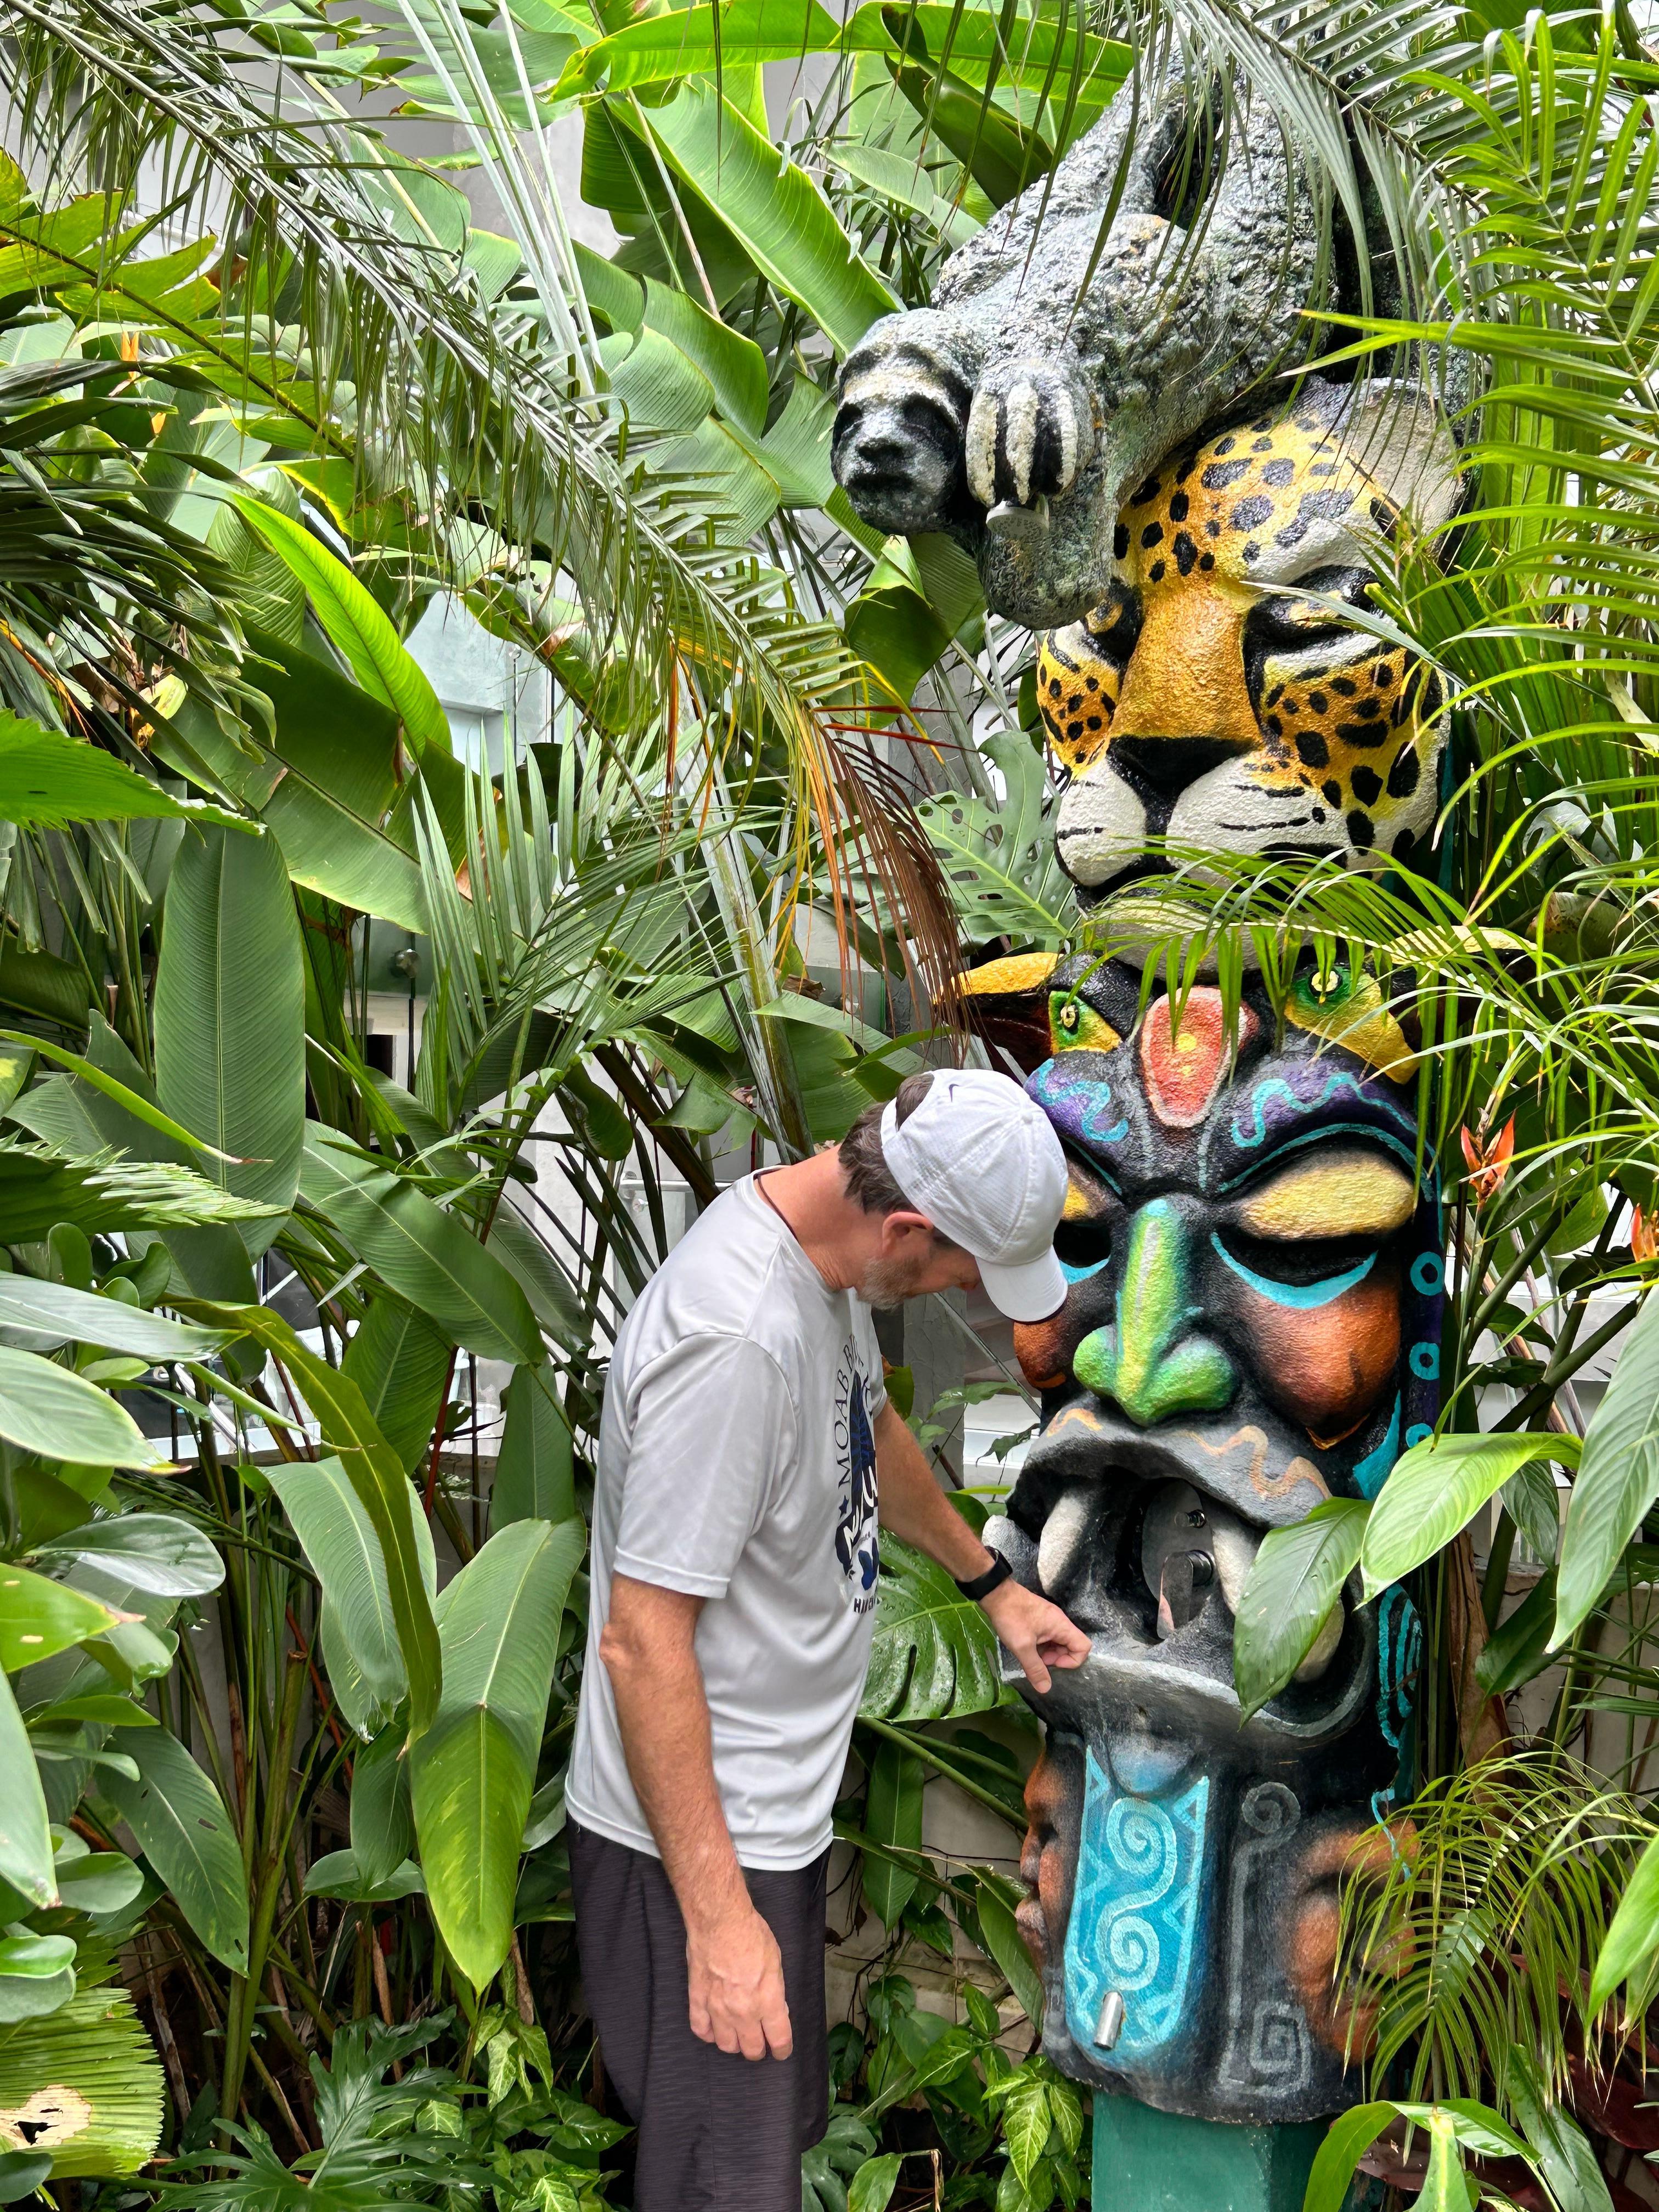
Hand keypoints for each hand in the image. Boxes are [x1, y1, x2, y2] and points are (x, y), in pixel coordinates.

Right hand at [686, 1905, 792, 2061]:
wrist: (720, 1920)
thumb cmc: (752, 1934)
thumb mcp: (776, 1962)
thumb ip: (775, 1991)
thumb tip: (775, 2008)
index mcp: (767, 2001)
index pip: (779, 2039)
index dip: (782, 2049)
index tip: (782, 2050)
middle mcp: (743, 2011)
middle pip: (752, 2049)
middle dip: (758, 2050)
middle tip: (760, 2043)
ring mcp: (717, 2008)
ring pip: (726, 2045)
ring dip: (734, 2044)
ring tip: (737, 2036)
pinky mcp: (697, 1999)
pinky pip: (701, 2029)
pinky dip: (708, 2034)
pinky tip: (713, 2028)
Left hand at [980, 1578, 1090, 1693]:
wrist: (996, 1594)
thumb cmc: (1011, 1617)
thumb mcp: (1022, 1646)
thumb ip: (1035, 1668)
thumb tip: (1045, 1689)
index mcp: (1061, 1626)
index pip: (1084, 1646)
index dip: (1072, 1661)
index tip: (1052, 1664)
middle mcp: (1060, 1622)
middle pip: (1072, 1646)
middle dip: (1058, 1659)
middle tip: (1038, 1661)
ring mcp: (1050, 1620)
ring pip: (1059, 1643)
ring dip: (1049, 1654)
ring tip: (1031, 1655)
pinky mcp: (1040, 1620)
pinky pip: (1049, 1637)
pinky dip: (1042, 1646)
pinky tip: (1027, 1648)